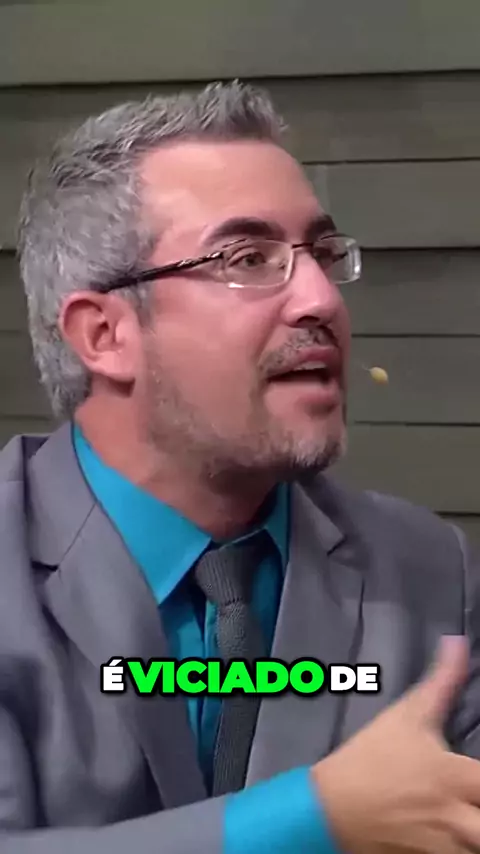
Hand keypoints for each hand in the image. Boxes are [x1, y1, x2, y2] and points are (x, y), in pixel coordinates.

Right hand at [312, 636, 479, 853]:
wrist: (329, 808)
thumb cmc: (370, 757)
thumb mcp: (406, 715)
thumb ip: (441, 681)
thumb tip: (458, 643)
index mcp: (455, 778)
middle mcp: (457, 819)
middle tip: (477, 796)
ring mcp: (444, 848)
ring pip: (478, 848)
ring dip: (477, 835)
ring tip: (471, 817)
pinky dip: (461, 849)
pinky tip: (457, 835)